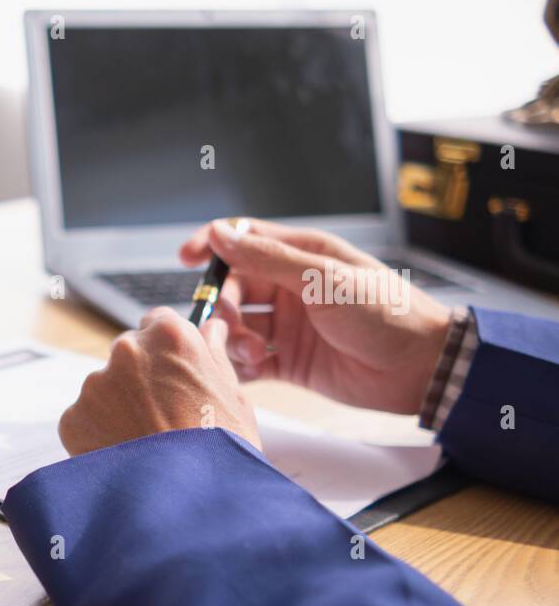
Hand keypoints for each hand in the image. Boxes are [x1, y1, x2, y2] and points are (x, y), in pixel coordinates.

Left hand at [58, 307, 260, 454]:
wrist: (185, 500)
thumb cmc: (218, 449)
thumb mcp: (233, 394)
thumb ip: (214, 353)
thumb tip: (211, 329)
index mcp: (169, 337)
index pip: (158, 322)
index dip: (167, 349)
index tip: (171, 369)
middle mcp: (127, 351)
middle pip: (129, 354)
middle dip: (141, 378)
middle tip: (161, 415)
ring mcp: (95, 385)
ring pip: (105, 388)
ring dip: (118, 407)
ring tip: (144, 442)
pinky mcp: (73, 418)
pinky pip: (85, 420)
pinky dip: (98, 435)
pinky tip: (125, 456)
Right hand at [178, 219, 452, 413]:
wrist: (420, 368)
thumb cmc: (384, 312)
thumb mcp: (323, 279)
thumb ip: (267, 258)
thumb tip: (221, 233)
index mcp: (301, 256)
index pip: (243, 241)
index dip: (212, 246)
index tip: (186, 259)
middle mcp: (292, 289)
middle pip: (234, 290)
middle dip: (222, 308)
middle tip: (226, 327)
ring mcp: (290, 327)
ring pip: (238, 327)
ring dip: (233, 341)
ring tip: (252, 356)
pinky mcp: (291, 362)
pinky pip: (250, 363)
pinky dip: (240, 368)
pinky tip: (245, 373)